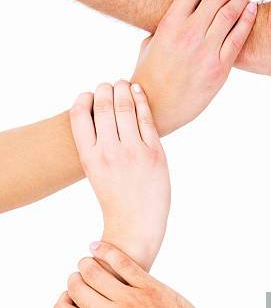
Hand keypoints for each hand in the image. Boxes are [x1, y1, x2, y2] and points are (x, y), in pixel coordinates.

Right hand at [53, 242, 228, 307]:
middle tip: (81, 276)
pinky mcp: (151, 288)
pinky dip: (106, 251)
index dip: (63, 300)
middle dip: (76, 279)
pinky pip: (122, 262)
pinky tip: (97, 247)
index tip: (71, 296)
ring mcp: (132, 302)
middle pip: (78, 287)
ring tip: (89, 262)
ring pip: (95, 271)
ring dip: (87, 263)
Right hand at [70, 82, 169, 268]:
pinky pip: (147, 118)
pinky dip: (141, 99)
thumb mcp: (95, 171)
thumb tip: (102, 112)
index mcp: (89, 157)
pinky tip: (138, 90)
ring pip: (125, 107)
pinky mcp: (155, 153)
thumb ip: (96, 144)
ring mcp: (133, 152)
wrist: (136, 224)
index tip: (88, 93)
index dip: (83, 99)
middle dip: (104, 89)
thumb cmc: (115, 197)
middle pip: (104, 106)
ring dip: (122, 89)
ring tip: (122, 83)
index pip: (79, 115)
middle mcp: (109, 152)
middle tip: (107, 84)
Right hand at [132, 0, 256, 135]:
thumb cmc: (149, 78)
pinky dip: (247, 20)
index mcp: (169, 25)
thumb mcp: (150, 44)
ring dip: (240, 0)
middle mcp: (189, 34)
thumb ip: (166, 26)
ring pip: (230, 14)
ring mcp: (206, 52)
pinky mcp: (220, 68)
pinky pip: (238, 38)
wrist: (156, 109)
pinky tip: (251, 11)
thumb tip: (178, 14)